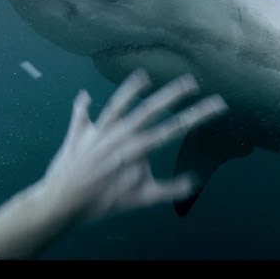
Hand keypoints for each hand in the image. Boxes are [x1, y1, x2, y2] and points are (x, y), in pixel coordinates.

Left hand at [41, 69, 227, 220]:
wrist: (62, 202)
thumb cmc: (103, 203)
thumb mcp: (140, 199)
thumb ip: (168, 190)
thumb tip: (194, 182)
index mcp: (138, 148)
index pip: (174, 127)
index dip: (198, 114)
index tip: (217, 103)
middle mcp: (120, 134)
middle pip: (151, 108)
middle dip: (173, 93)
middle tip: (192, 81)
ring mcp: (98, 131)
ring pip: (118, 103)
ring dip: (131, 88)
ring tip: (144, 75)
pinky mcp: (78, 133)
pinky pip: (81, 116)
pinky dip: (82, 106)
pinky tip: (85, 96)